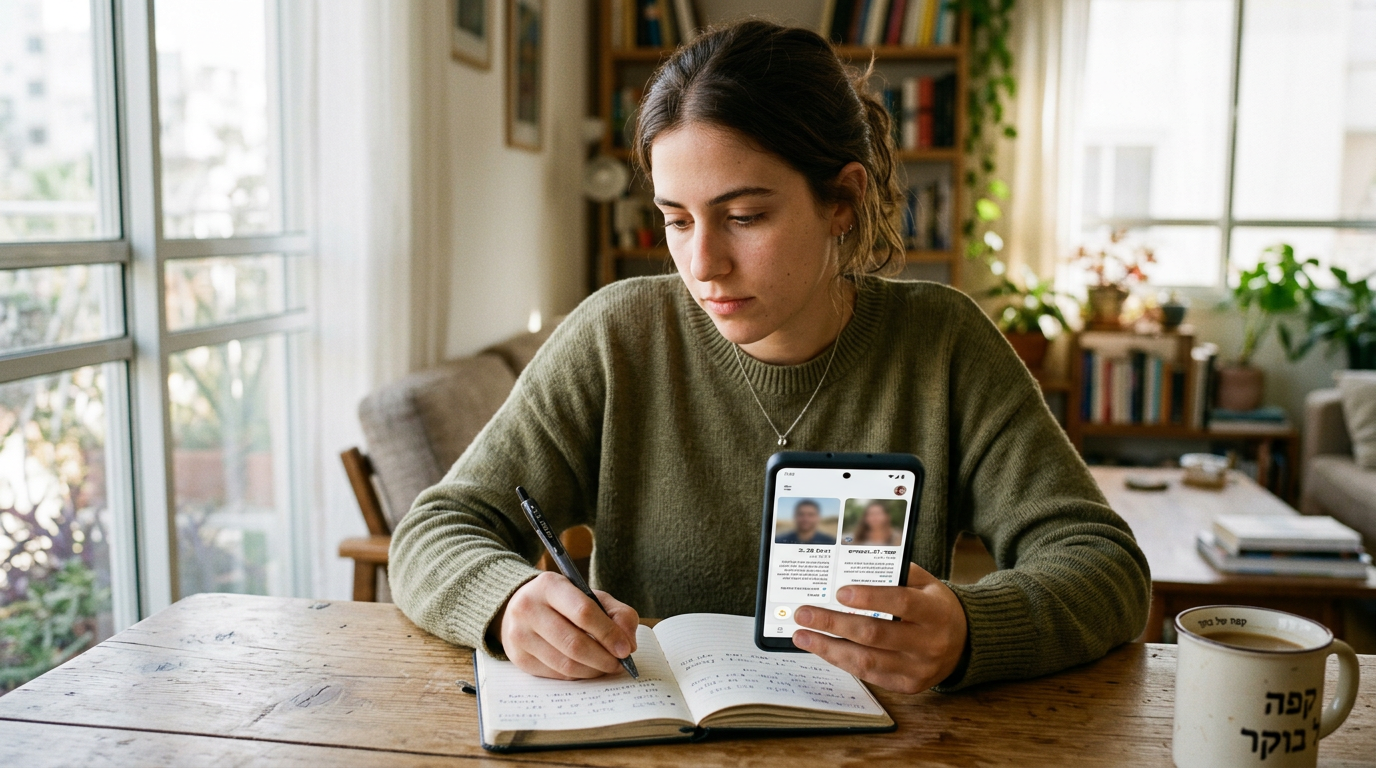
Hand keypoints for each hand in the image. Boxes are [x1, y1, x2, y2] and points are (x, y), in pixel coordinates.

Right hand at [490, 571, 639, 679]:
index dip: (608, 633)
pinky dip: (577, 675)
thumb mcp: (590, 595)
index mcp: (549, 585)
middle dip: (603, 658)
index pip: (583, 612)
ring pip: (564, 663)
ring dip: (592, 670)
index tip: (626, 649)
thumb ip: (617, 614)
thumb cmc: (562, 602)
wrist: (519, 606)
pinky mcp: (518, 658)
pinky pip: (555, 674)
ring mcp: (520, 635)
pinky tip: (587, 668)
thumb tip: (628, 644)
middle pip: (573, 643)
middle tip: (619, 663)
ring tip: (606, 667)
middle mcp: (528, 608)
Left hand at [792, 563, 967, 693]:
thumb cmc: (934, 606)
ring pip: (867, 660)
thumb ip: (895, 574)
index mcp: (936, 612)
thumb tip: (851, 567)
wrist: (963, 643)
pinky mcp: (907, 685)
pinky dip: (841, 661)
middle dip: (834, 623)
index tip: (840, 592)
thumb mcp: (925, 583)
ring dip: (829, 648)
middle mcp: (929, 643)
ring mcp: (918, 669)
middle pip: (875, 634)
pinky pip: (868, 675)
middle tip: (804, 614)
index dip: (870, 598)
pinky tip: (822, 648)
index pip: (901, 602)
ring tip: (802, 635)